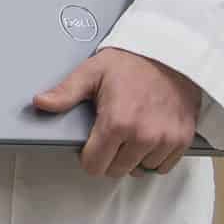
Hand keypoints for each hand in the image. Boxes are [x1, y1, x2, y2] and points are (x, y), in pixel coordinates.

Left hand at [32, 49, 202, 177]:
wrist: (171, 53)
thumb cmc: (131, 62)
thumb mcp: (93, 71)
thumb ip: (66, 92)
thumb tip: (41, 103)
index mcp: (117, 122)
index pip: (94, 166)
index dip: (88, 155)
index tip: (92, 142)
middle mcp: (143, 136)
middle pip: (116, 170)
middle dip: (110, 156)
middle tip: (112, 133)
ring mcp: (166, 140)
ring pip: (140, 170)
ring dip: (133, 157)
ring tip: (131, 132)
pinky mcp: (183, 140)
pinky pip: (162, 166)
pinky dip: (154, 157)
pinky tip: (148, 137)